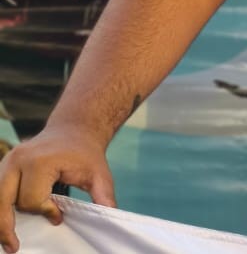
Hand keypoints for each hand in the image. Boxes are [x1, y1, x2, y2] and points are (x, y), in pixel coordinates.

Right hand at [0, 127, 114, 253]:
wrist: (75, 130)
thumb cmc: (85, 152)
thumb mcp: (99, 173)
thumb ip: (103, 193)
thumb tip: (110, 213)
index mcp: (39, 161)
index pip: (32, 200)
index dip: (45, 211)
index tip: (59, 216)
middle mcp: (18, 159)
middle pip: (4, 201)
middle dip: (6, 226)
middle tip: (13, 247)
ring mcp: (8, 160)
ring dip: (1, 217)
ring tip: (7, 238)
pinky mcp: (5, 163)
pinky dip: (1, 205)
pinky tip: (5, 219)